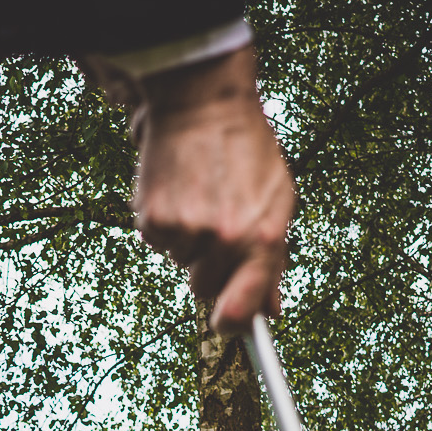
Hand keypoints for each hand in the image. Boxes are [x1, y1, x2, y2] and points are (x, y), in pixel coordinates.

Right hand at [130, 46, 293, 334]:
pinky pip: (158, 242)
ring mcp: (186, 229)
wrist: (204, 104)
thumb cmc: (247, 151)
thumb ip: (274, 259)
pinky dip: (166, 224)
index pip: (242, 309)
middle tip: (216, 228)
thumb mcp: (277, 200)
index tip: (229, 326)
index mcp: (261, 237)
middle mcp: (223, 238)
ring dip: (188, 241)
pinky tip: (180, 192)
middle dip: (210, 268)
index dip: (235, 325)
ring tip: (201, 196)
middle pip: (205, 289)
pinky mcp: (153, 217)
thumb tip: (270, 311)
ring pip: (181, 263)